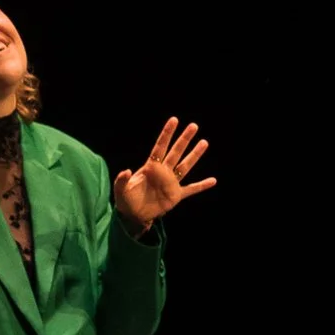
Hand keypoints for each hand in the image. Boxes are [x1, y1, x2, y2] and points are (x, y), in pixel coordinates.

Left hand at [112, 117, 216, 234]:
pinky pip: (191, 189)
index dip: (167, 134)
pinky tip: (213, 180)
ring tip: (204, 142)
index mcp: (150, 167)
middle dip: (184, 139)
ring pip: (185, 166)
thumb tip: (126, 171)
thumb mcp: (120, 190)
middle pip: (176, 152)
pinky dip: (202, 185)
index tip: (174, 120)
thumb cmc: (126, 200)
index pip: (160, 147)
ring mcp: (170, 183)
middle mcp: (163, 172)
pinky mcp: (176, 195)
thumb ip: (121, 180)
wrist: (133, 215)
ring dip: (195, 155)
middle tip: (193, 126)